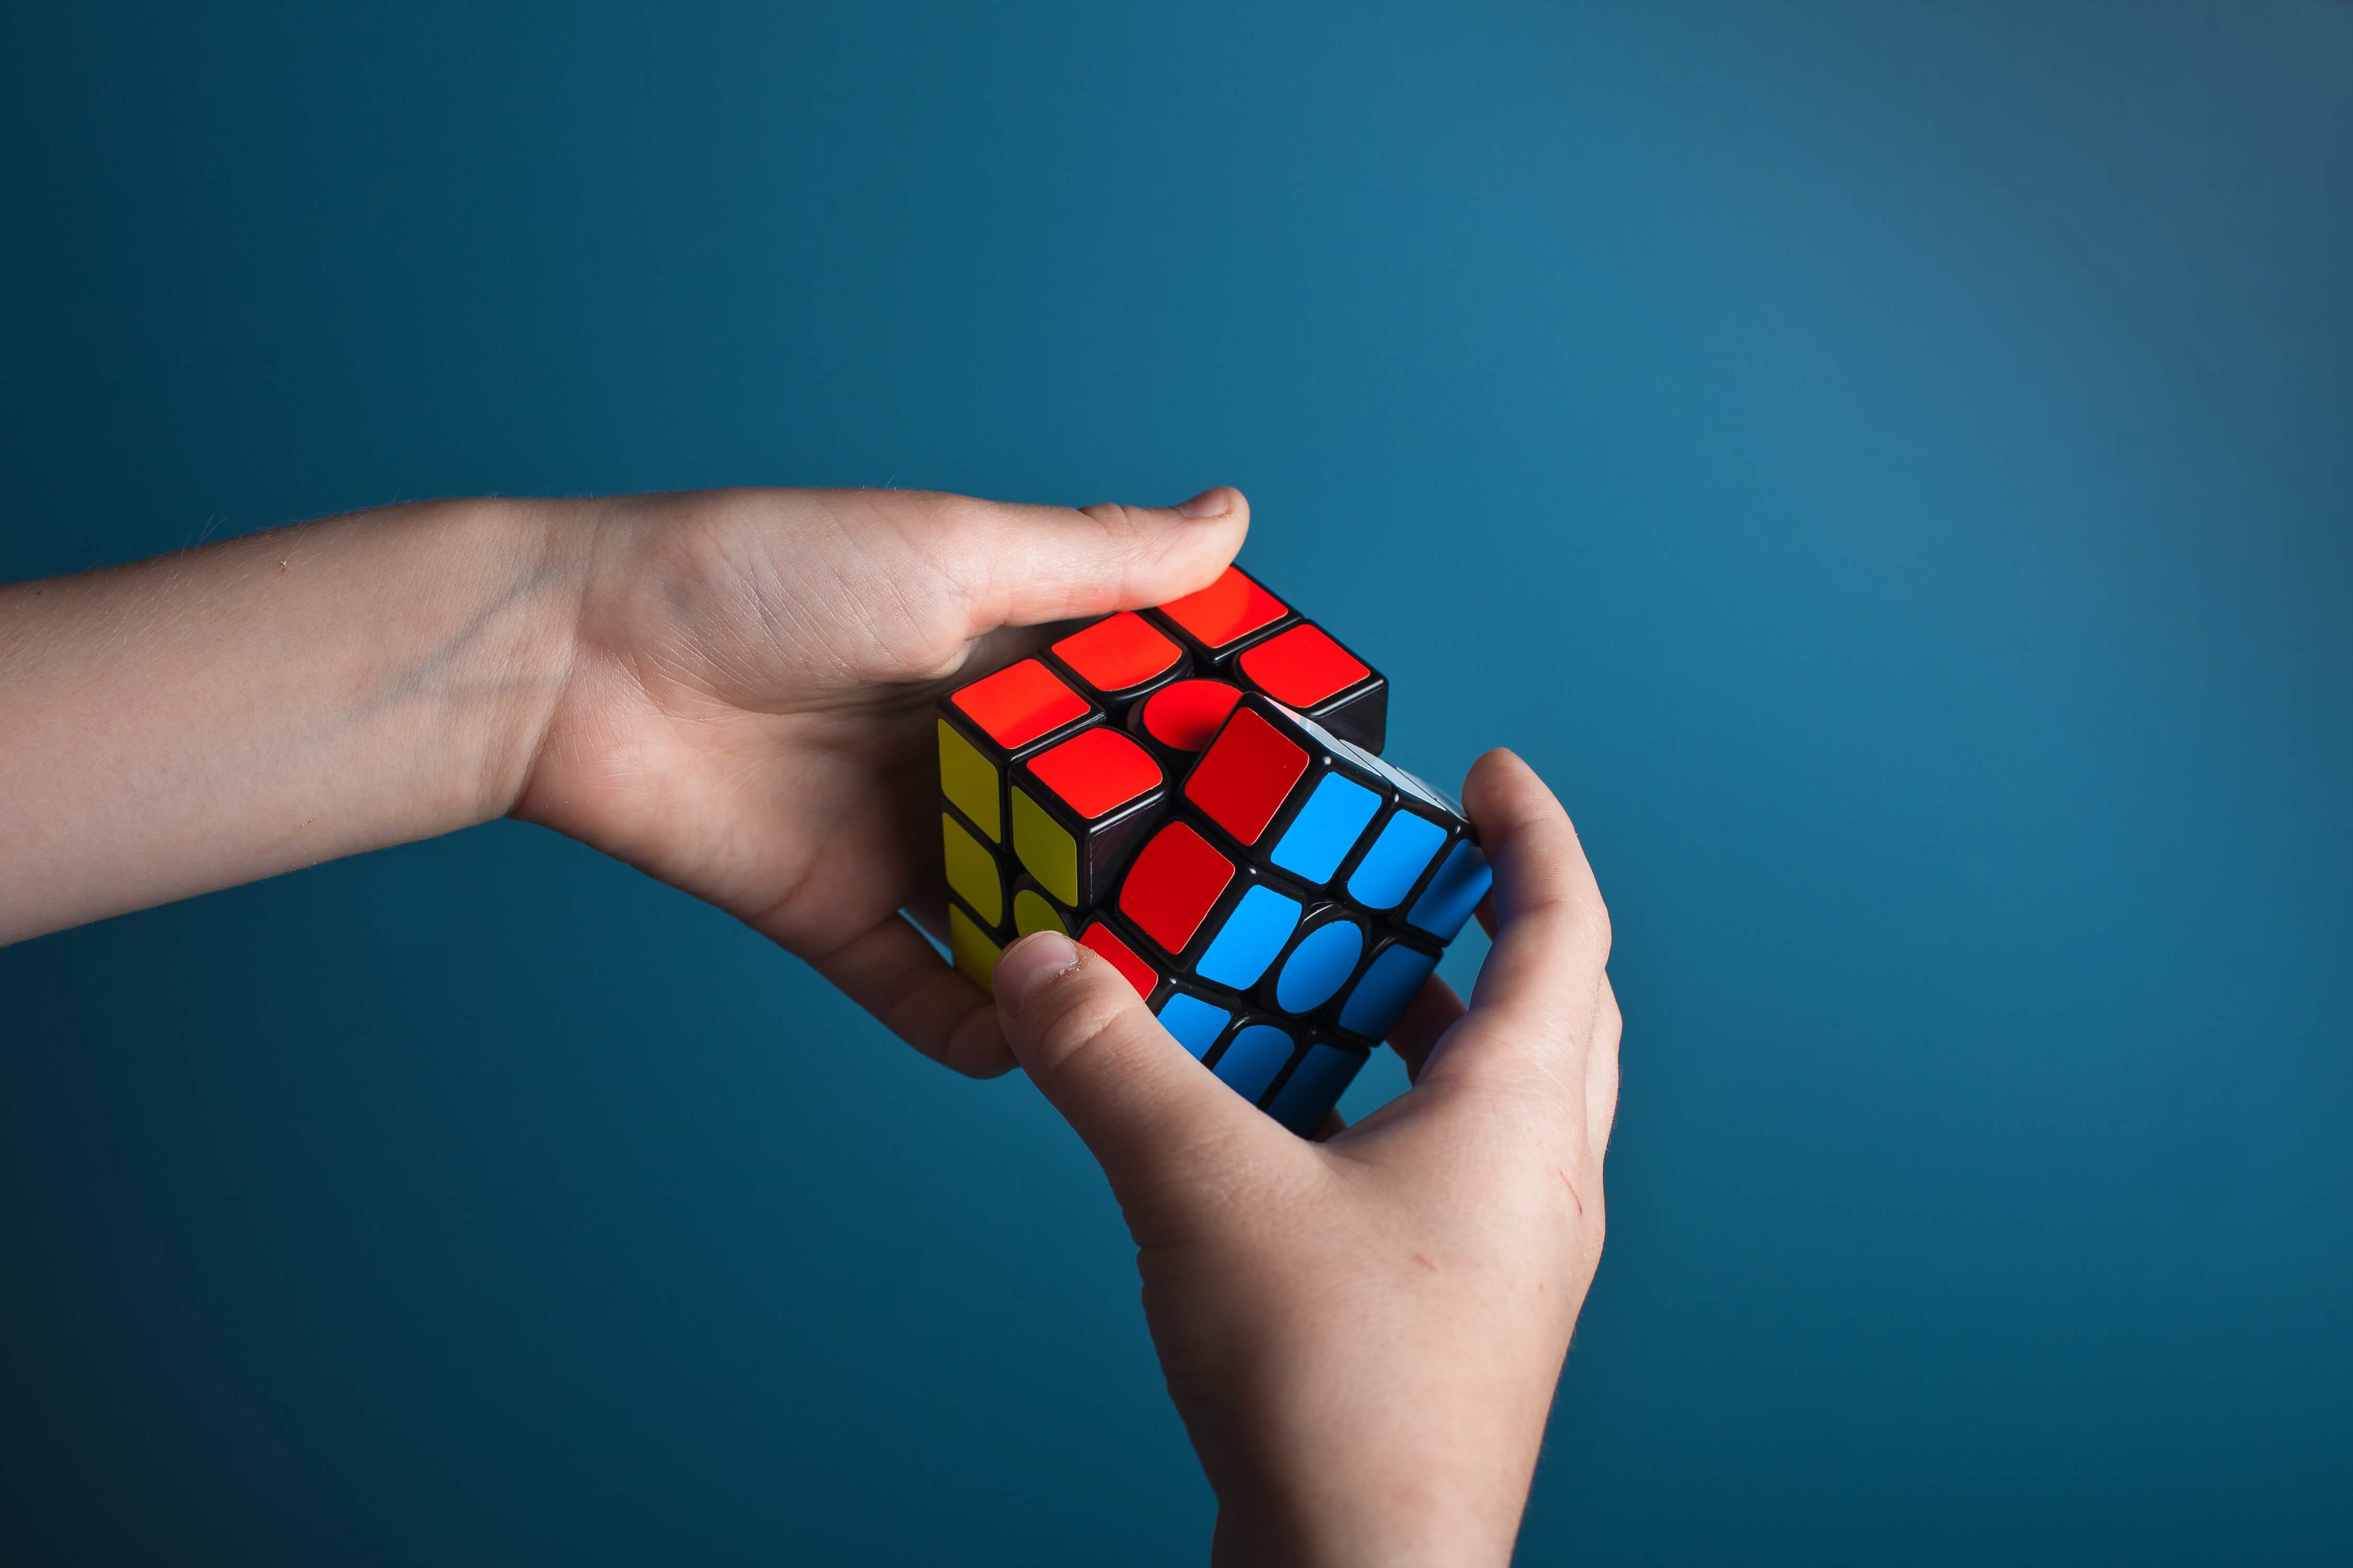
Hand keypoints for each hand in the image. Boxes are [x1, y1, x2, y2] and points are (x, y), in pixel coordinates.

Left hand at [511, 485, 1248, 1075]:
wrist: (579, 657)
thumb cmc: (763, 573)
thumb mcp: (953, 550)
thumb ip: (1095, 562)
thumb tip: (1231, 519)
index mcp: (1003, 659)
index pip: (1136, 710)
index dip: (1215, 748)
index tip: (1302, 790)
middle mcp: (967, 753)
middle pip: (1091, 829)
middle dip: (1165, 876)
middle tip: (1258, 927)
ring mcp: (903, 841)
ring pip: (1021, 917)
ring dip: (1083, 961)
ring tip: (1170, 1009)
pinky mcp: (836, 915)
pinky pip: (920, 992)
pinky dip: (974, 1029)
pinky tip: (1033, 1053)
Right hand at [986, 750, 1618, 1566]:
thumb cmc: (1330, 1388)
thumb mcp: (1200, 1189)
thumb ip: (1114, 1064)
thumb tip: (1040, 964)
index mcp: (1519, 1117)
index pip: (1564, 927)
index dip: (1536, 832)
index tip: (1498, 771)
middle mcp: (1542, 1180)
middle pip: (1556, 1008)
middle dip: (1496, 920)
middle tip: (1420, 866)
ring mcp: (1514, 1260)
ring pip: (1503, 1095)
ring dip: (1437, 1021)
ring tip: (1345, 979)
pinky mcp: (1464, 1319)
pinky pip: (1450, 1169)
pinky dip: (1392, 1110)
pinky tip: (1300, 1127)